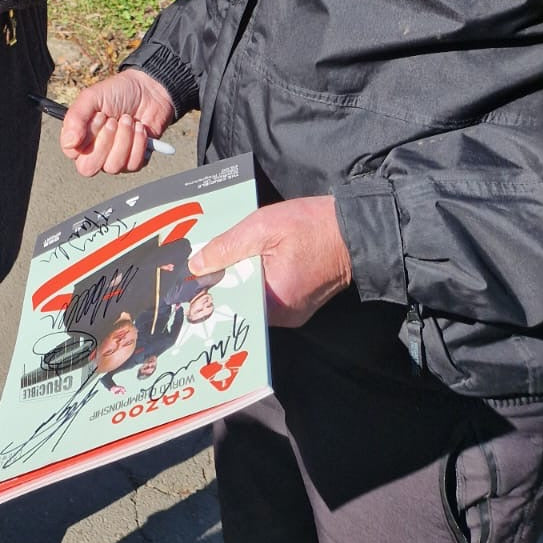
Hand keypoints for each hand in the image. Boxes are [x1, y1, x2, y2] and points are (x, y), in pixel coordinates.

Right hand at [60, 69, 176, 177]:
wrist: (148, 90)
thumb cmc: (117, 92)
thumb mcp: (91, 97)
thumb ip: (75, 117)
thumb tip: (69, 142)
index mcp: (79, 137)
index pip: (72, 152)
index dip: (87, 136)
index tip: (99, 116)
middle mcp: (93, 152)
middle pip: (89, 167)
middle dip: (104, 142)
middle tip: (114, 121)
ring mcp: (114, 159)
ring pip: (113, 167)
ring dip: (124, 139)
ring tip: (128, 120)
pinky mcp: (134, 161)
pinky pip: (133, 165)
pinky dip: (138, 143)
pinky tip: (139, 128)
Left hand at [188, 195, 351, 327]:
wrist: (357, 229)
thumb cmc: (313, 226)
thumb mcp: (264, 227)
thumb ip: (228, 247)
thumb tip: (196, 265)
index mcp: (274, 302)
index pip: (229, 304)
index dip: (207, 291)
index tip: (186, 282)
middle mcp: (283, 316)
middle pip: (239, 304)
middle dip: (220, 285)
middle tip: (197, 269)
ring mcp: (293, 312)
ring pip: (253, 299)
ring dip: (238, 281)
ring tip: (218, 263)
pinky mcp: (299, 303)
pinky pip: (267, 295)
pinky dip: (255, 281)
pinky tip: (245, 263)